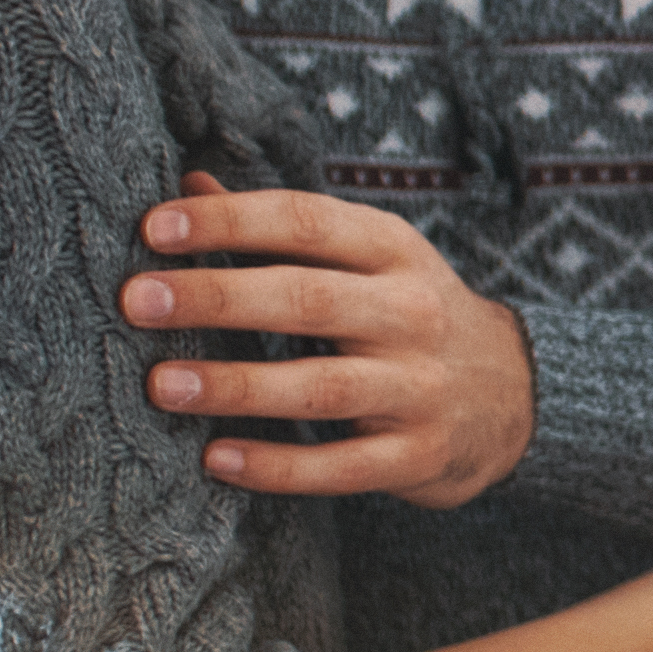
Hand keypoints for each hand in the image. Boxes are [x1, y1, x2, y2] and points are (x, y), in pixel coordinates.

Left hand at [131, 176, 537, 505]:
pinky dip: (278, 466)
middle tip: (137, 300)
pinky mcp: (417, 455)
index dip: (231, 221)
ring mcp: (418, 388)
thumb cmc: (408, 315)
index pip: (307, 221)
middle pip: (308, 299)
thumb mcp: (366, 257)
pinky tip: (216, 459)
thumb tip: (186, 185)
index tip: (154, 227)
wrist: (516, 395)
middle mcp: (412, 313)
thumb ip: (279, 229)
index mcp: (393, 251)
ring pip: (321, 386)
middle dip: (218, 297)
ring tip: (161, 385)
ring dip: (238, 386)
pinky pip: (341, 466)